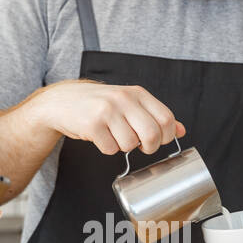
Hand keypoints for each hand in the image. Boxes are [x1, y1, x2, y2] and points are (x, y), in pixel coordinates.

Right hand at [43, 80, 184, 155]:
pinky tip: (100, 136)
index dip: (166, 136)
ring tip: (113, 135)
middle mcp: (123, 99)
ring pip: (130, 145)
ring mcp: (106, 111)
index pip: (166, 118)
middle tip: (140, 146)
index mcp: (136, 93)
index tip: (157, 139)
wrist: (61, 101)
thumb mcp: (129, 102)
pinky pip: (110, 149)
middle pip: (152, 134)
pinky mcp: (92, 125)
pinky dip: (107, 148)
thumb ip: (154, 115)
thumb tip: (181, 130)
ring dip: (123, 147)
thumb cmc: (98, 103)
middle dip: (148, 147)